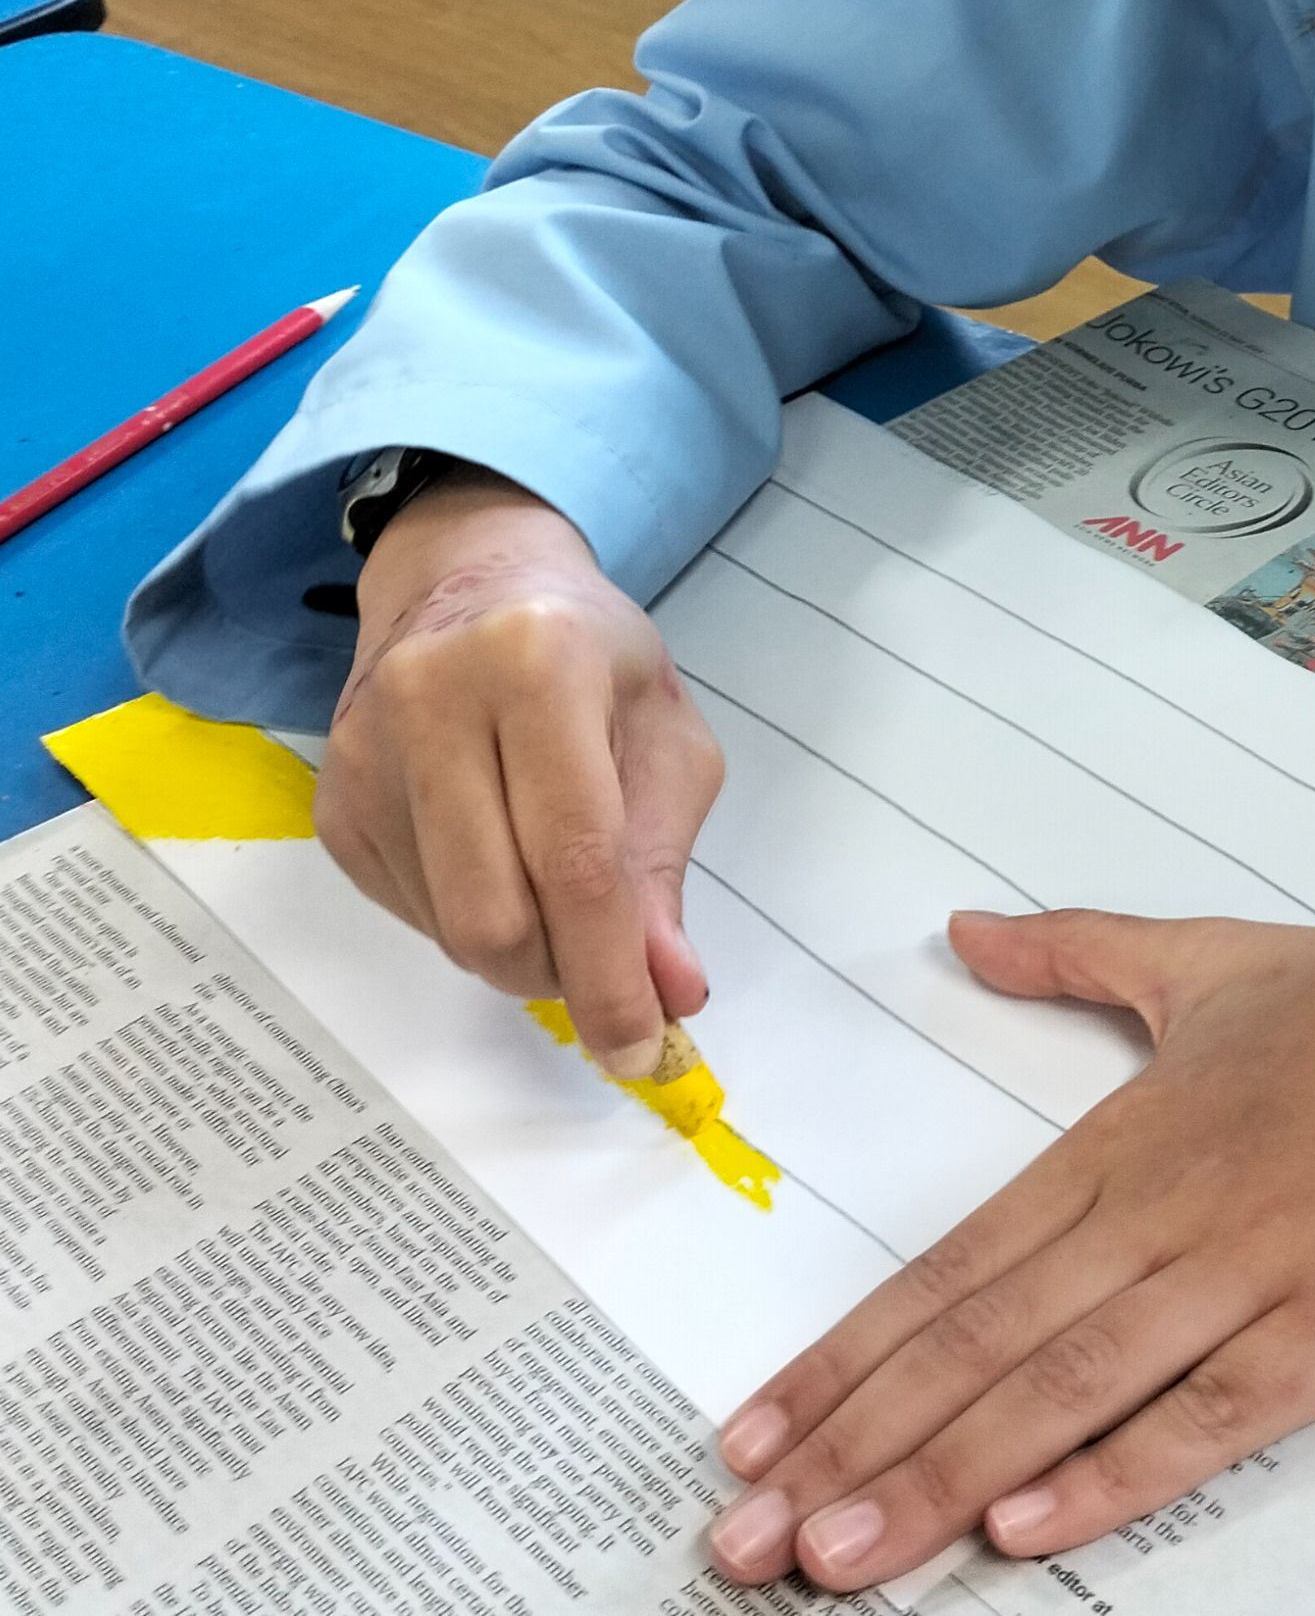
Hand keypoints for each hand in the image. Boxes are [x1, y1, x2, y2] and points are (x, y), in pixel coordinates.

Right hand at [317, 466, 724, 1076]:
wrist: (472, 581)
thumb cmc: (593, 656)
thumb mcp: (664, 737)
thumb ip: (664, 866)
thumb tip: (670, 993)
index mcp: (537, 665)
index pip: (575, 857)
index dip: (609, 971)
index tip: (641, 1047)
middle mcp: (431, 699)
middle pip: (494, 912)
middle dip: (563, 973)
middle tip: (607, 971)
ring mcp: (365, 753)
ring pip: (448, 928)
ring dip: (520, 952)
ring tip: (558, 888)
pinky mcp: (330, 801)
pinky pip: (409, 913)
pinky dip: (469, 920)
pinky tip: (496, 854)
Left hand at [705, 862, 1314, 1593]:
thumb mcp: (1201, 959)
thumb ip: (1074, 953)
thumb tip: (967, 930)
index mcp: (1123, 1138)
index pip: (952, 1265)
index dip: (847, 1356)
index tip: (755, 1427)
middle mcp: (1162, 1209)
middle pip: (979, 1342)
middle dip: (852, 1447)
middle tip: (743, 1530)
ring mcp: (1247, 1270)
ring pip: (1064, 1386)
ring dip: (939, 1478)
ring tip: (836, 1555)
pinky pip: (1207, 1414)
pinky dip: (1114, 1470)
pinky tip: (1026, 1526)